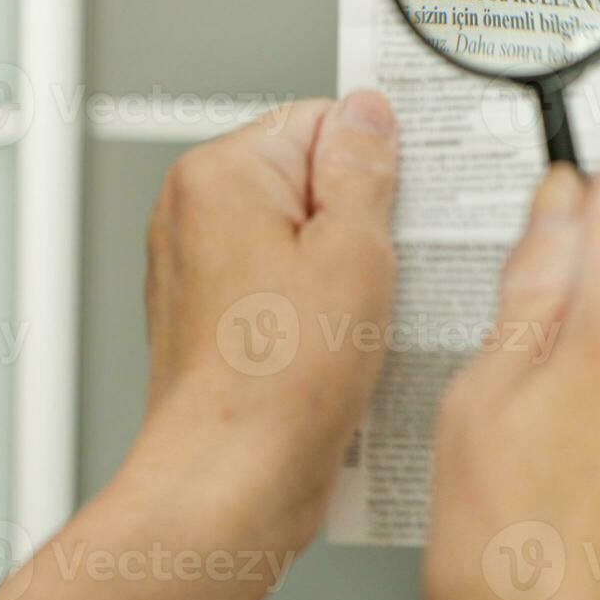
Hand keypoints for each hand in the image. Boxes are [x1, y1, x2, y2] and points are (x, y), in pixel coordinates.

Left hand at [0, 93, 398, 599]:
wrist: (231, 483)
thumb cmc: (273, 384)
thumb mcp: (353, 252)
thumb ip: (364, 169)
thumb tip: (368, 115)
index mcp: (219, 175)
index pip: (321, 121)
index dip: (375, 163)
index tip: (402, 203)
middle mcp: (196, 214)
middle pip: (310, 180)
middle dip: (362, 220)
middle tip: (389, 266)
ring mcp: (202, 270)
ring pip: (304, 239)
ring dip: (348, 270)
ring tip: (364, 314)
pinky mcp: (220, 319)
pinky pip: (288, 288)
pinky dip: (324, 308)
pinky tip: (347, 343)